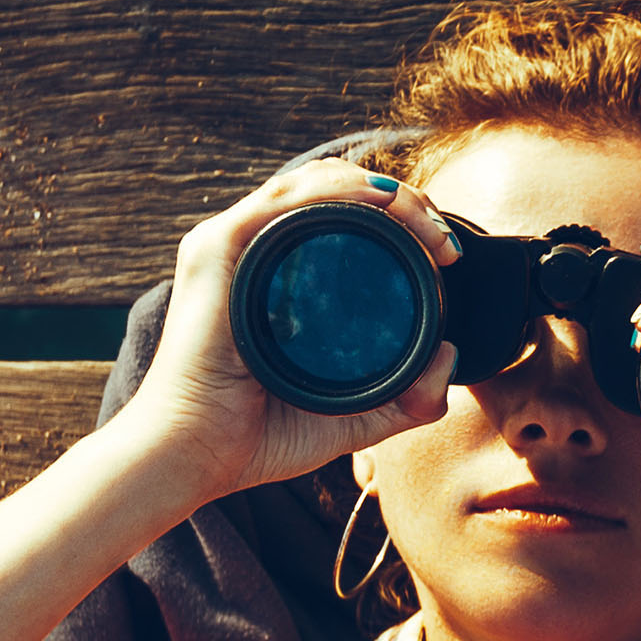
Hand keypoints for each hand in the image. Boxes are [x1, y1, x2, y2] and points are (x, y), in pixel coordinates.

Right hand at [113, 161, 461, 506]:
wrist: (191, 458)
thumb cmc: (252, 440)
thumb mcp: (348, 419)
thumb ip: (404, 400)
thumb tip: (450, 357)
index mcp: (272, 276)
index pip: (341, 217)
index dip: (399, 218)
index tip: (444, 253)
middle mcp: (250, 249)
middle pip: (334, 190)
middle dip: (400, 197)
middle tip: (442, 236)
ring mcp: (229, 243)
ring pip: (316, 182)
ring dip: (380, 188)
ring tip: (425, 218)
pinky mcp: (215, 247)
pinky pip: (284, 197)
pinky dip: (337, 189)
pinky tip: (380, 199)